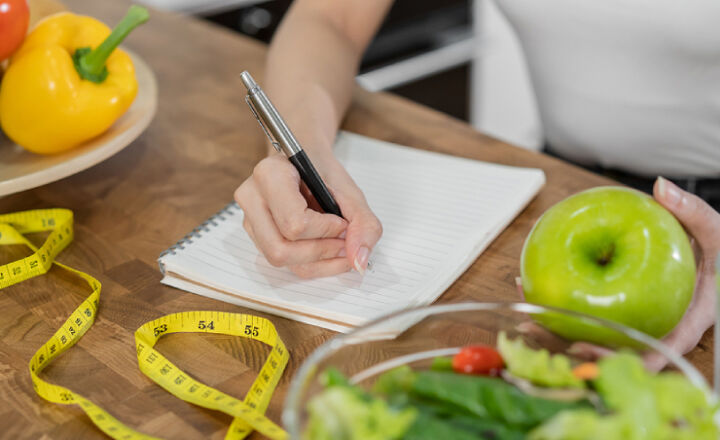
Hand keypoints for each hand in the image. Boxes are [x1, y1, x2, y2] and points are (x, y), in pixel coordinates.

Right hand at [234, 151, 381, 277]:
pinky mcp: (256, 235)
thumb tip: (359, 260)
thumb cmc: (323, 172)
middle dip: (320, 252)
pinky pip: (283, 263)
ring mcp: (249, 218)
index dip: (326, 230)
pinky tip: (328, 250)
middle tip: (345, 242)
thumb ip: (362, 223)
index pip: (294, 222)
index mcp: (270, 174)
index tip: (343, 222)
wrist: (305, 160)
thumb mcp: (350, 191)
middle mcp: (251, 197)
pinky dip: (312, 263)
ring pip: (280, 260)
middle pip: (281, 249)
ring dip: (318, 261)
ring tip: (339, 247)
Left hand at [515, 177, 719, 370]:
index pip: (650, 353)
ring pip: (594, 336)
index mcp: (685, 324)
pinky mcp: (621, 312)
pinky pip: (590, 315)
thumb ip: (693, 213)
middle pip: (610, 350)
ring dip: (559, 331)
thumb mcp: (715, 234)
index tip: (584, 348)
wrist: (713, 263)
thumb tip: (663, 187)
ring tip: (526, 318)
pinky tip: (536, 293)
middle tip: (537, 329)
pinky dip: (564, 308)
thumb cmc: (718, 255)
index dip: (615, 358)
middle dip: (570, 347)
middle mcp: (657, 331)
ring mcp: (637, 324)